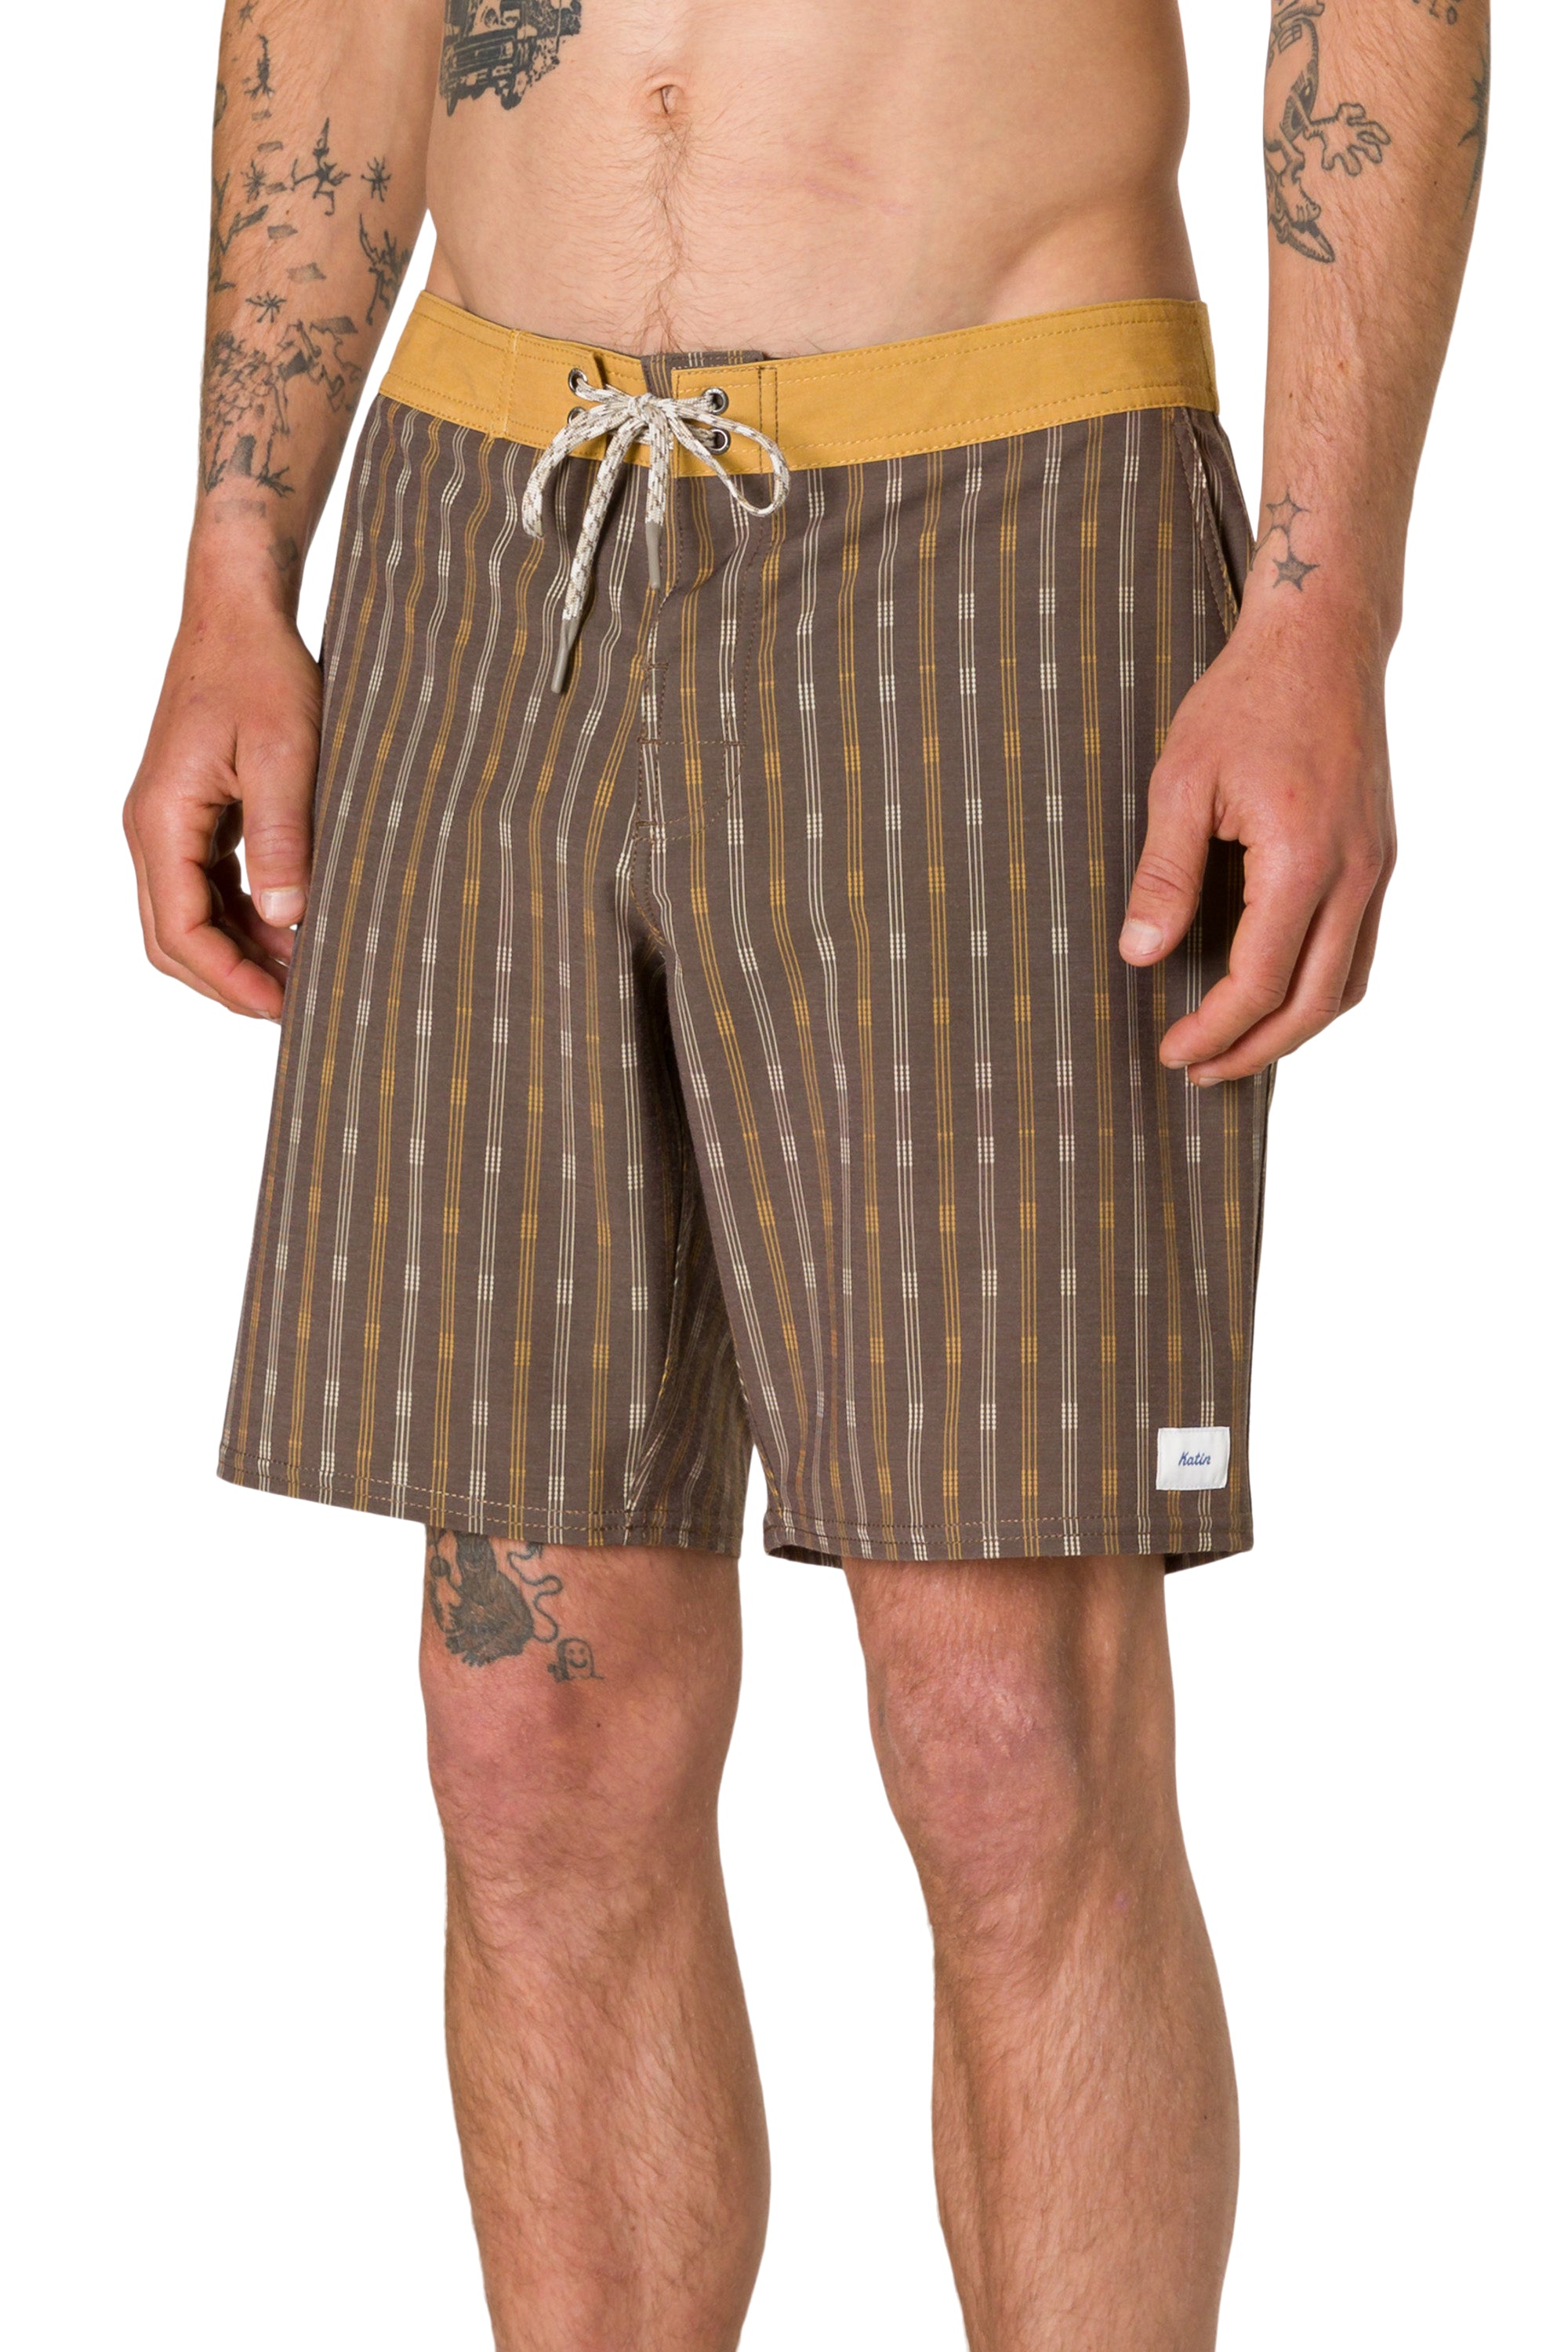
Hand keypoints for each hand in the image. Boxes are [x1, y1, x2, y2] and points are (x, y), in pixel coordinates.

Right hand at [125, 585, 321, 1019]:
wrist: (239, 616)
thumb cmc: (262, 672)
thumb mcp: (287, 754)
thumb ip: (284, 837)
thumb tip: (287, 916)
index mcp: (162, 819)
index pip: (179, 929)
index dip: (229, 979)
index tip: (282, 1008)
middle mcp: (152, 829)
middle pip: (173, 938)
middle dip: (229, 981)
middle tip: (295, 1009)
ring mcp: (169, 825)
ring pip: (188, 918)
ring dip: (239, 954)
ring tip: (303, 976)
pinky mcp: (193, 818)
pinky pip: (206, 888)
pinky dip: (244, 919)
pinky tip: (294, 930)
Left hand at [1118, 607, 1394, 1083]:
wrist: (1320, 638)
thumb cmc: (1245, 699)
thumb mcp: (1180, 781)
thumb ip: (1164, 875)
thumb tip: (1140, 955)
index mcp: (1302, 860)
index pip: (1259, 982)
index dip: (1214, 1031)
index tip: (1171, 1052)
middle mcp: (1353, 873)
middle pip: (1314, 1003)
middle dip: (1255, 1050)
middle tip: (1199, 1071)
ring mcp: (1375, 866)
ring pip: (1347, 983)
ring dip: (1294, 1028)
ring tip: (1236, 1047)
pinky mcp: (1378, 854)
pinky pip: (1360, 947)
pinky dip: (1321, 987)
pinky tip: (1277, 992)